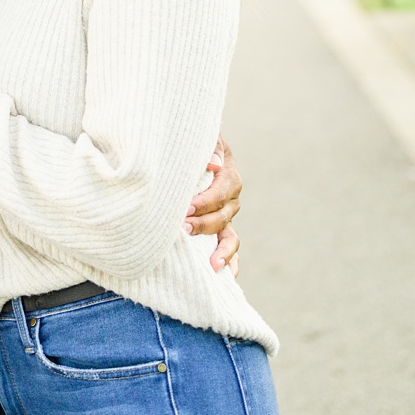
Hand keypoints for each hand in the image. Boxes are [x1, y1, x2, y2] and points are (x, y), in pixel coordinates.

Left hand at [187, 138, 242, 275]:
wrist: (185, 153)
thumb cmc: (189, 143)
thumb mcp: (201, 138)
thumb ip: (209, 146)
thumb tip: (214, 165)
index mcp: (227, 174)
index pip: (222, 191)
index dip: (206, 201)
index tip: (187, 208)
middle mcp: (230, 198)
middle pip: (224, 215)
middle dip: (205, 224)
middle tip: (183, 229)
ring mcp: (226, 216)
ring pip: (230, 235)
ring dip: (221, 251)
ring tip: (212, 265)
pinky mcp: (218, 230)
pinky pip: (228, 249)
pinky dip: (230, 263)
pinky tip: (225, 276)